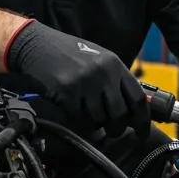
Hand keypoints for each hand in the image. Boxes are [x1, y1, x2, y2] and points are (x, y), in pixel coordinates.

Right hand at [6, 20, 149, 135]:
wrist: (36, 45)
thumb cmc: (68, 53)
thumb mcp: (98, 59)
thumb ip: (115, 80)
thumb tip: (132, 108)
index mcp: (114, 64)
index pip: (138, 98)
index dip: (142, 120)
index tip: (142, 132)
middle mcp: (102, 73)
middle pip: (120, 114)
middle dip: (118, 128)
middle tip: (113, 131)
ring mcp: (85, 83)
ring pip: (99, 119)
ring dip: (96, 125)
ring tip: (90, 118)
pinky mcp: (67, 92)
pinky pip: (79, 118)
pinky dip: (79, 121)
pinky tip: (75, 112)